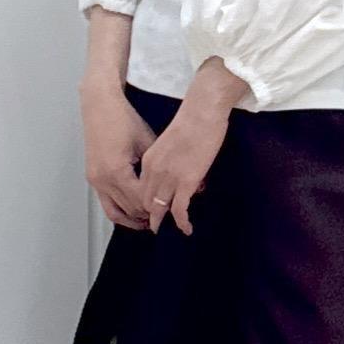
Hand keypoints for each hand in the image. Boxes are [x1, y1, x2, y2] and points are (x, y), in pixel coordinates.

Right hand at [80, 81, 155, 230]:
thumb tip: (175, 179)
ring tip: (148, 221)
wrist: (100, 106)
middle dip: (146, 213)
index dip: (156, 206)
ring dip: (131, 218)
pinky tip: (131, 212)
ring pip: (115, 210)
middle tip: (163, 217)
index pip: (140, 200)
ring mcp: (95, 179)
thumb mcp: (147, 142)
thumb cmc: (122, 119)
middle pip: (128, 208)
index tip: (170, 209)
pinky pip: (105, 202)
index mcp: (117, 171)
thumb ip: (157, 166)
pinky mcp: (93, 177)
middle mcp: (103, 179)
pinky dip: (118, 210)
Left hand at [139, 55, 248, 234]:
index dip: (146, 202)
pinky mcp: (186, 182)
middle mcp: (154, 171)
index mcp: (149, 160)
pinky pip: (179, 210)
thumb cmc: (192, 121)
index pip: (142, 188)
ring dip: (163, 222)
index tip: (153, 209)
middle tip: (158, 225)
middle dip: (150, 215)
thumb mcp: (171, 142)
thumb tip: (178, 171)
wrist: (202, 112)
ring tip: (168, 231)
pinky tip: (187, 228)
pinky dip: (182, 222)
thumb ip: (169, 158)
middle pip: (146, 202)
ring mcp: (169, 178)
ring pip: (159, 209)